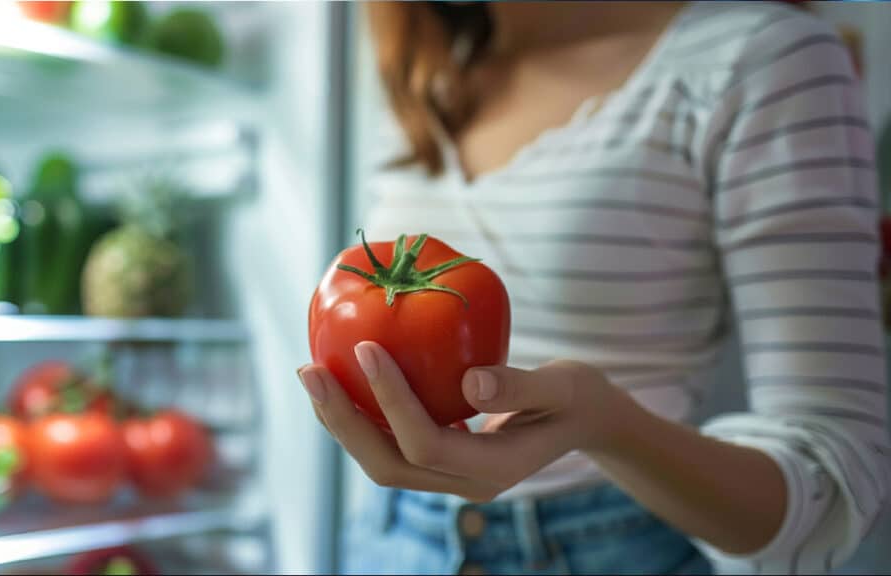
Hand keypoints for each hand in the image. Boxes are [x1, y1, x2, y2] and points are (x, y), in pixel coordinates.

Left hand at [298, 341, 635, 501]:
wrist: (583, 422)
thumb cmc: (577, 397)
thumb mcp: (563, 386)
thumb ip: (520, 387)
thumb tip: (470, 383)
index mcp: (494, 470)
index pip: (428, 443)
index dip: (391, 400)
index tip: (367, 346)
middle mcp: (464, 484)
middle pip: (388, 465)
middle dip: (344, 420)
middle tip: (310, 369)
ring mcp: (449, 479)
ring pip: (382, 462)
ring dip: (342, 422)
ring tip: (313, 374)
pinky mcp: (439, 463)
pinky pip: (389, 447)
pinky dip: (360, 418)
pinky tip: (343, 380)